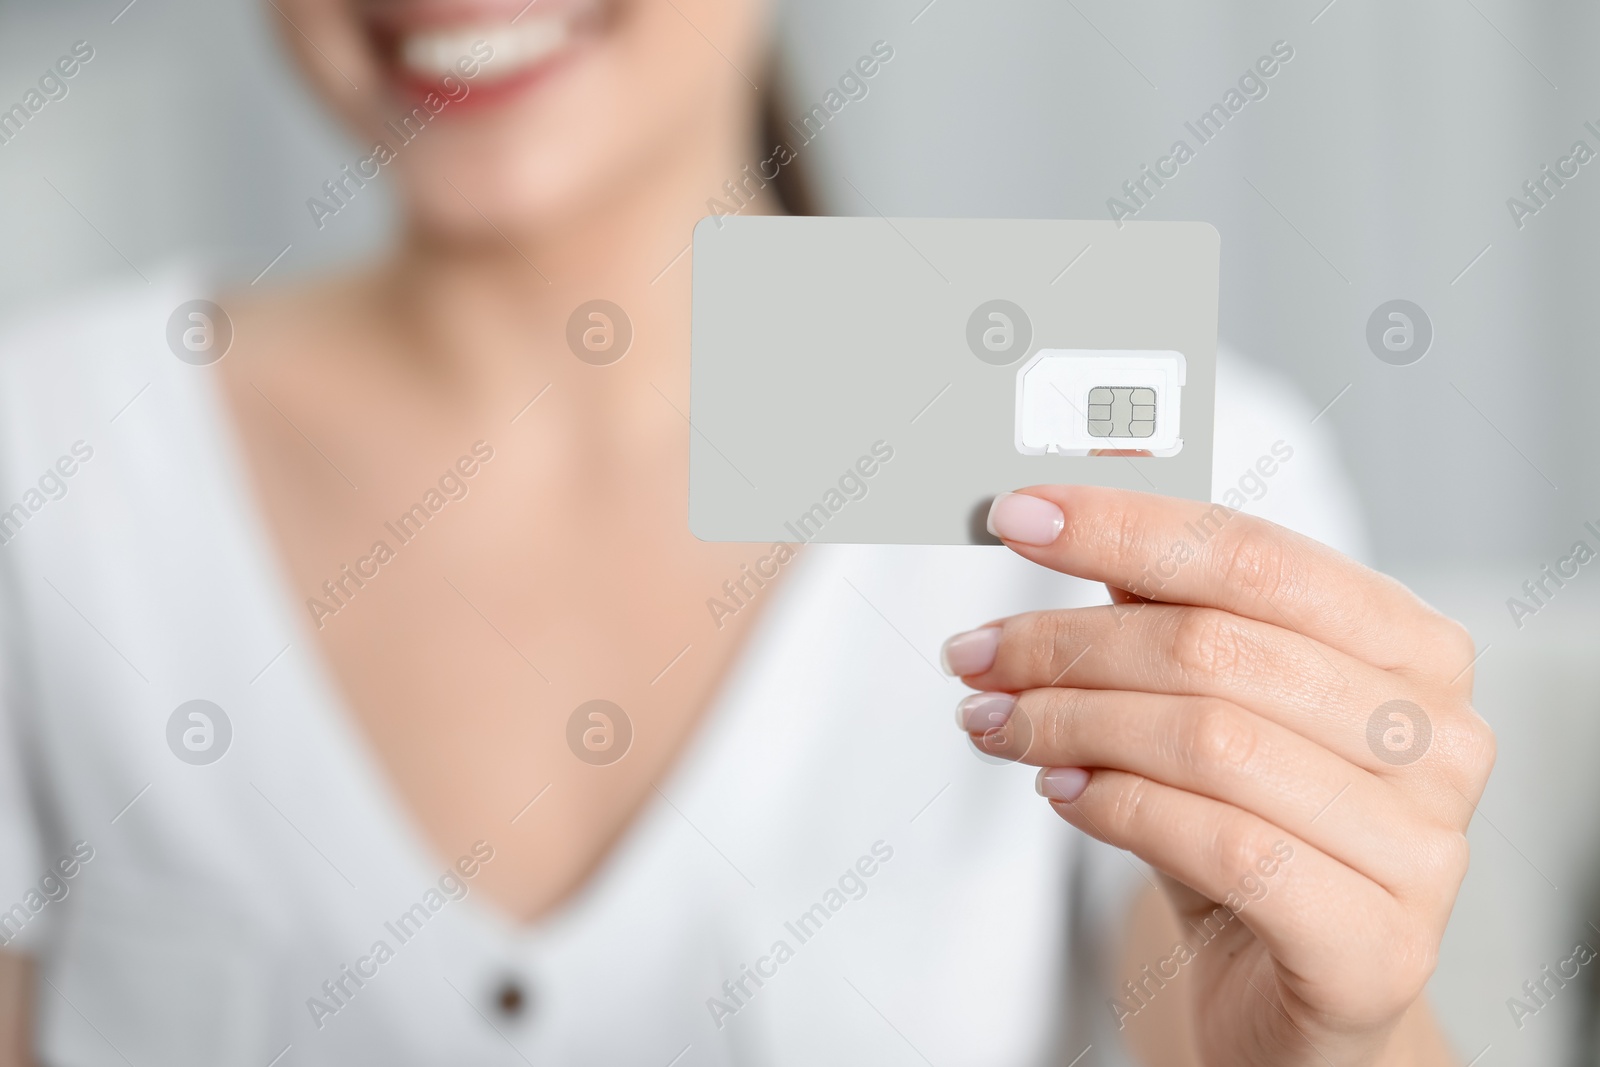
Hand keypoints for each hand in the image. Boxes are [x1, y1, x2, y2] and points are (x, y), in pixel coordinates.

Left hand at [942, 487, 1492, 1065]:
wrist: (1284, 992)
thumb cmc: (1246, 833)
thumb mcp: (1206, 706)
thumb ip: (1163, 611)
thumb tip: (1062, 519)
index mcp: (1410, 646)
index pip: (1255, 553)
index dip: (1125, 527)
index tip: (1018, 516)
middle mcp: (1437, 735)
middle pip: (1216, 648)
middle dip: (1067, 644)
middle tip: (976, 655)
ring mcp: (1421, 844)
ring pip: (1211, 741)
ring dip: (1072, 723)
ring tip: (998, 724)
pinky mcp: (1377, 944)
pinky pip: (1225, 846)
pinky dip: (1121, 807)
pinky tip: (1064, 792)